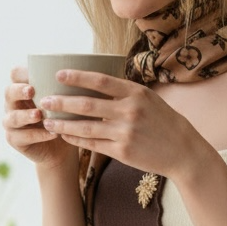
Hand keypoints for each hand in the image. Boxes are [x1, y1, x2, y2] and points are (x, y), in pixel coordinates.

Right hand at [3, 66, 76, 170]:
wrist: (63, 148)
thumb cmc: (66, 117)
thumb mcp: (70, 100)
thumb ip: (71, 86)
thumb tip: (93, 65)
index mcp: (25, 88)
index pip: (16, 74)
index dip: (23, 72)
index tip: (37, 73)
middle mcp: (14, 103)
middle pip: (8, 92)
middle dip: (19, 90)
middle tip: (32, 91)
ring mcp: (11, 123)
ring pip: (12, 117)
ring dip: (25, 115)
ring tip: (39, 115)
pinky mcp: (15, 140)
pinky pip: (21, 137)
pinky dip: (37, 135)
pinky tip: (52, 133)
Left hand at [37, 68, 204, 178]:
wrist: (183, 151)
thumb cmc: (163, 122)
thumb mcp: (148, 99)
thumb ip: (124, 92)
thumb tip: (93, 82)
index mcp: (136, 93)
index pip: (100, 80)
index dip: (77, 77)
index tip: (58, 74)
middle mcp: (130, 111)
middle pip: (87, 104)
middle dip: (62, 102)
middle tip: (44, 99)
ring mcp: (125, 132)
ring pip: (85, 126)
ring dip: (63, 123)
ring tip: (47, 121)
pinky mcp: (122, 151)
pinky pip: (92, 144)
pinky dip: (75, 139)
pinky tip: (64, 135)